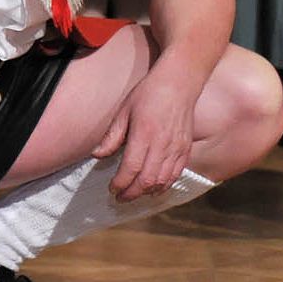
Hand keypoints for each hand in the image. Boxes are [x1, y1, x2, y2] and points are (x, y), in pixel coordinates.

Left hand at [92, 67, 198, 201]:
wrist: (179, 83)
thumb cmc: (148, 94)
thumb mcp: (124, 111)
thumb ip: (112, 136)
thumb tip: (97, 155)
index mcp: (144, 134)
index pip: (131, 168)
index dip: (120, 183)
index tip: (112, 189)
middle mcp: (162, 144)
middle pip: (147, 180)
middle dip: (132, 193)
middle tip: (120, 197)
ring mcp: (176, 148)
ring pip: (162, 181)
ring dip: (147, 192)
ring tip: (134, 194)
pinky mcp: (186, 149)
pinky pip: (176, 175)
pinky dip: (164, 186)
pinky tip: (153, 188)